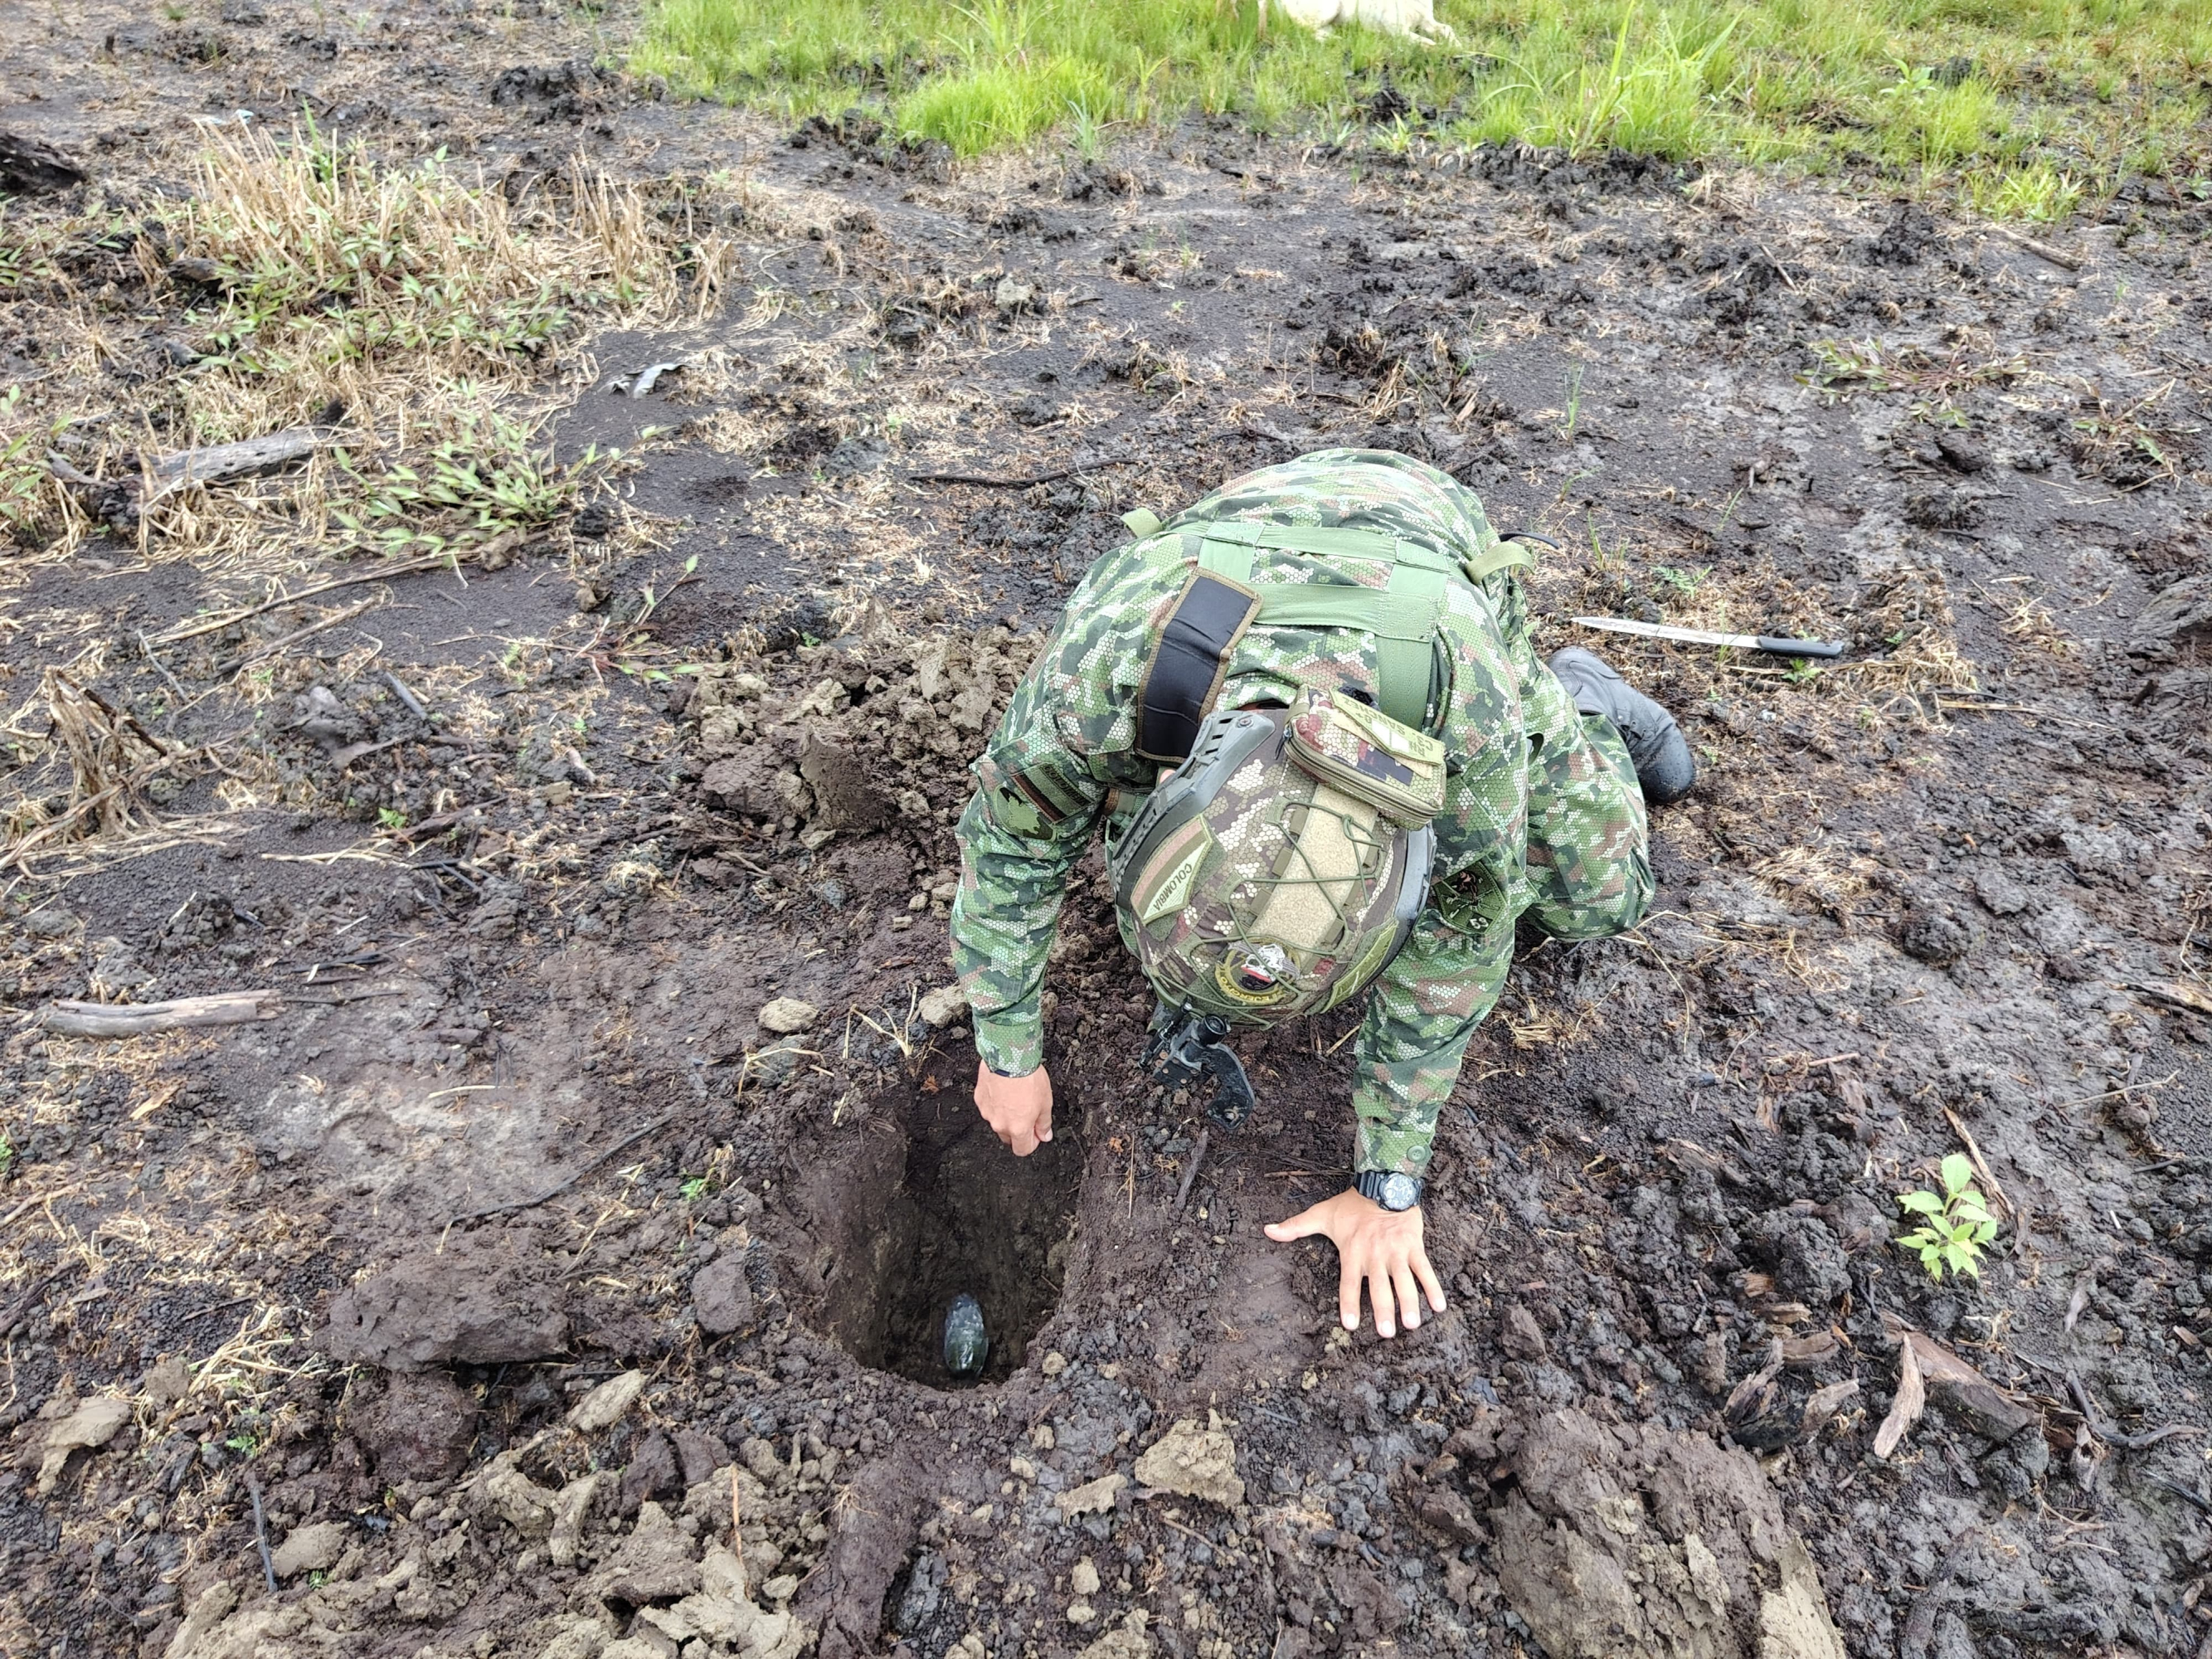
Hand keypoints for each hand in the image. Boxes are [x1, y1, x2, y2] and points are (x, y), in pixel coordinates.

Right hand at [974, 1061, 1053, 1155]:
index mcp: (1018, 1129)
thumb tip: (1044, 1135)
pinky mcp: (979, 1099)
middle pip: (1009, 1138)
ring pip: (998, 1122)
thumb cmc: (1028, 1077)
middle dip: (1019, 1130)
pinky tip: (1005, 1090)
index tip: (1036, 1133)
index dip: (1032, 1143)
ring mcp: (987, 1113)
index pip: (1022, 1150)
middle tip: (1028, 1112)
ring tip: (1016, 1096)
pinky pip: (989, 1107)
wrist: (1009, 1057)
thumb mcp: (1046, 1102)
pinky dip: (996, 1103)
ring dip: (1006, 1116)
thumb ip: (1044, 1123)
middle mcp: (1000, 1124)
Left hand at [1265, 1188, 1446, 1337]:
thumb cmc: (1351, 1205)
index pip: (1348, 1283)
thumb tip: (1267, 1230)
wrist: (1383, 1183)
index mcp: (1352, 1252)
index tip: (1349, 1324)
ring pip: (1404, 1282)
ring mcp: (1396, 1252)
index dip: (1348, 1303)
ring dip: (1409, 1303)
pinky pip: (1425, 1269)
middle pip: (1379, 1288)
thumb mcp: (1321, 1215)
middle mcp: (1375, 1255)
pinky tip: (1439, 1307)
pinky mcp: (1414, 1246)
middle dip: (1383, 1311)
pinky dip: (1433, 1288)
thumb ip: (1295, 1227)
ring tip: (1411, 1323)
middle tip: (1386, 1333)